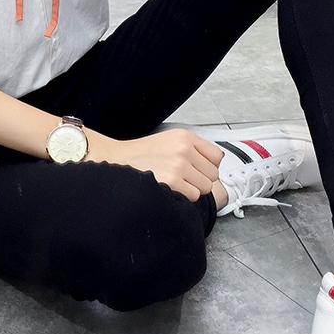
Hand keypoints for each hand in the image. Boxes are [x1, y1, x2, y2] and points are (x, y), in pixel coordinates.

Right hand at [86, 127, 223, 201]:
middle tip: (181, 178)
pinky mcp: (173, 182)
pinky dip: (183, 196)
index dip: (208, 166)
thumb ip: (193, 149)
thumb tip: (215, 167)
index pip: (217, 157)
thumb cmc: (143, 155)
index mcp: (185, 136)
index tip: (197, 170)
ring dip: (192, 189)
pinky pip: (193, 196)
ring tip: (173, 182)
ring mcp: (178, 165)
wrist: (117, 161)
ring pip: (205, 187)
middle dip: (200, 179)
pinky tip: (168, 188)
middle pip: (213, 174)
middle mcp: (184, 149)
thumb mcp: (169, 141)